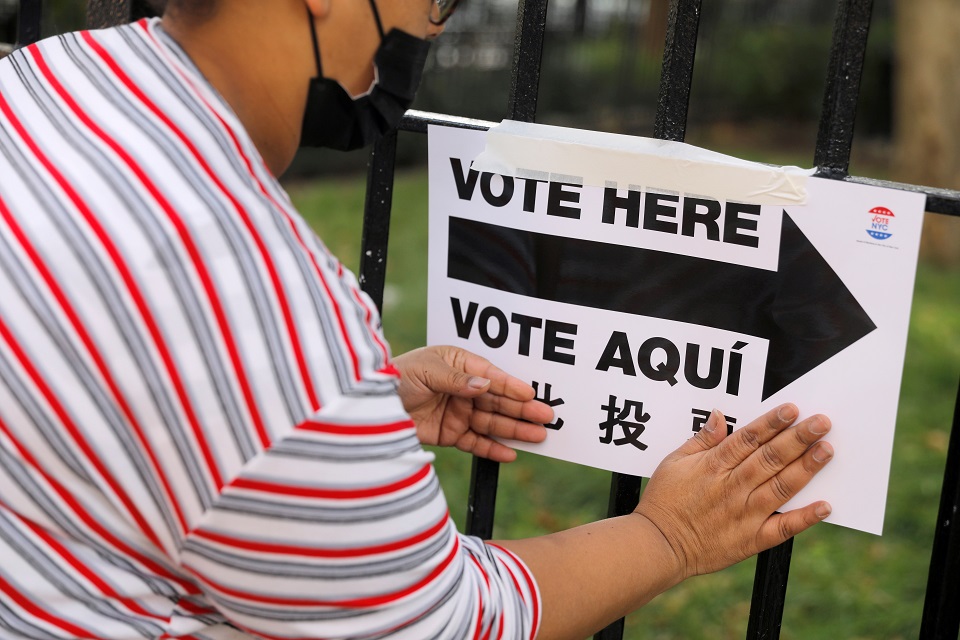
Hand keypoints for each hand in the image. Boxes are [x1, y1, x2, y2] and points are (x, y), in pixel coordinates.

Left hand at [393, 346, 553, 461]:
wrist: (368, 407)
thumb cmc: (395, 377)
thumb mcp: (426, 371)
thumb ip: (456, 379)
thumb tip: (484, 384)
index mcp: (458, 364)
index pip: (490, 376)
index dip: (511, 386)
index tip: (530, 394)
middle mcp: (462, 388)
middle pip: (497, 400)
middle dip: (521, 409)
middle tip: (546, 416)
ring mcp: (458, 412)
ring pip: (491, 422)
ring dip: (514, 429)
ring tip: (537, 436)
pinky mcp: (450, 434)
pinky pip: (476, 442)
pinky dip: (492, 449)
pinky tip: (510, 453)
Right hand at [634, 404, 833, 579]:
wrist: (660, 545)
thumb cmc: (664, 501)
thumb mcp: (673, 463)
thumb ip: (701, 440)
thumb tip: (720, 415)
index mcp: (714, 466)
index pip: (749, 439)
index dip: (772, 422)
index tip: (792, 409)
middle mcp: (733, 487)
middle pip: (770, 458)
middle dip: (798, 438)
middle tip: (821, 422)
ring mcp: (745, 514)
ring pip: (781, 487)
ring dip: (806, 468)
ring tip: (826, 450)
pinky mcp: (752, 539)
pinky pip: (783, 528)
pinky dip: (805, 518)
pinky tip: (825, 506)